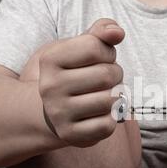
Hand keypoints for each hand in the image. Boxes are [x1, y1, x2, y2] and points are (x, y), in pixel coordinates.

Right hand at [39, 18, 124, 147]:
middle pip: (107, 74)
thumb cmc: (74, 73)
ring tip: (105, 95)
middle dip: (115, 74)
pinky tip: (101, 114)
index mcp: (50, 60)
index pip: (95, 47)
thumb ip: (99, 32)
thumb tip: (117, 32)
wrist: (50, 110)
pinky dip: (112, 119)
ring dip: (117, 97)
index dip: (107, 52)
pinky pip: (107, 126)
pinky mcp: (70, 135)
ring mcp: (59, 113)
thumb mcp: (79, 47)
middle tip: (106, 80)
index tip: (101, 59)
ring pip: (111, 100)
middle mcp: (50, 87)